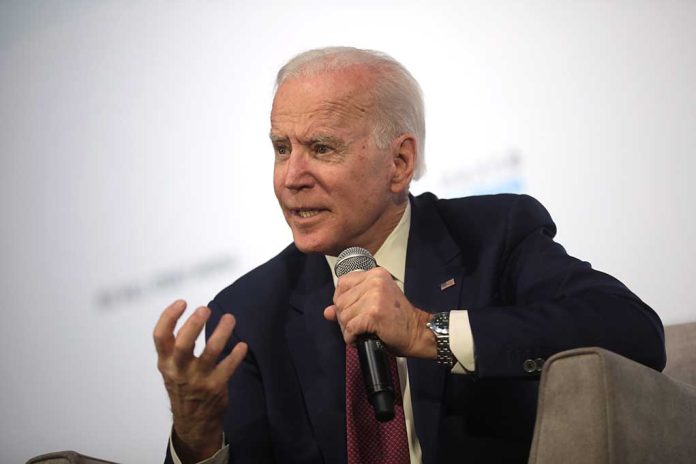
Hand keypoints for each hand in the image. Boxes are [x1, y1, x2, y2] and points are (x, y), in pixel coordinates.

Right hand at [153, 300, 247, 462]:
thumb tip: (192, 316)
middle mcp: (179, 370)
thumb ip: (174, 347)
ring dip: (221, 333)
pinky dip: (237, 354)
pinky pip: (229, 367)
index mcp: (166, 362)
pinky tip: (242, 345)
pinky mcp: (216, 387)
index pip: (160, 337)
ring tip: (230, 318)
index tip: (182, 302)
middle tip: (205, 309)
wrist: (192, 423)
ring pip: (210, 352)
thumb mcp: (170, 368)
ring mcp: (198, 380)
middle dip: (194, 324)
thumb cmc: (182, 387)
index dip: (169, 317)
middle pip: (183, 344)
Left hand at [323, 267, 435, 358]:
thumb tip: (327, 312)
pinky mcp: (373, 313)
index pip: (342, 283)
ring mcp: (374, 296)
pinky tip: (359, 338)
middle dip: (343, 318)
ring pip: (343, 315)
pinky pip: (350, 328)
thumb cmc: (397, 319)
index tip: (351, 312)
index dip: (341, 301)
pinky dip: (351, 337)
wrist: (417, 332)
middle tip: (356, 326)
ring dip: (347, 329)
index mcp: (374, 274)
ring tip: (359, 332)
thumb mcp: (373, 305)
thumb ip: (350, 304)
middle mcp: (374, 281)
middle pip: (340, 301)